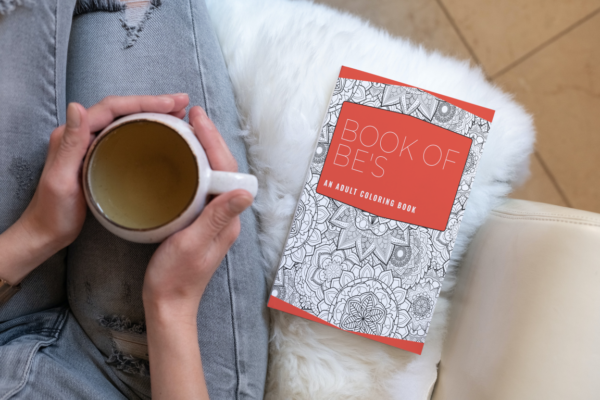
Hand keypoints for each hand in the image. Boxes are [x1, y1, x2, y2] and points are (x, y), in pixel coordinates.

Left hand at [0, 94, 188, 284]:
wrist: (48, 232)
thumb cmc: (53, 212)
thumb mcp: (61, 178)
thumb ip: (71, 144)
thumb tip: (77, 106)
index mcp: (73, 133)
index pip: (112, 107)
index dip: (143, 102)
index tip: (170, 103)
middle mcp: (82, 134)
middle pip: (122, 110)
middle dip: (154, 104)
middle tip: (183, 103)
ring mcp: (92, 145)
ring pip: (127, 121)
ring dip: (153, 114)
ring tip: (179, 115)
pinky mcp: (101, 157)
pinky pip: (127, 136)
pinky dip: (147, 131)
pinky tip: (162, 136)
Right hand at [142, 106, 252, 316]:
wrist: (169, 304)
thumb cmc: (175, 278)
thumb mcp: (192, 245)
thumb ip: (216, 218)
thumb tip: (245, 191)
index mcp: (227, 218)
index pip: (227, 169)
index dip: (214, 141)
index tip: (198, 119)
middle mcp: (225, 215)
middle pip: (223, 168)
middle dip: (210, 139)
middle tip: (191, 115)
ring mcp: (214, 218)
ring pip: (213, 174)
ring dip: (203, 149)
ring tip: (187, 128)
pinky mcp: (201, 222)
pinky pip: (202, 186)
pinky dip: (194, 166)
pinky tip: (181, 160)